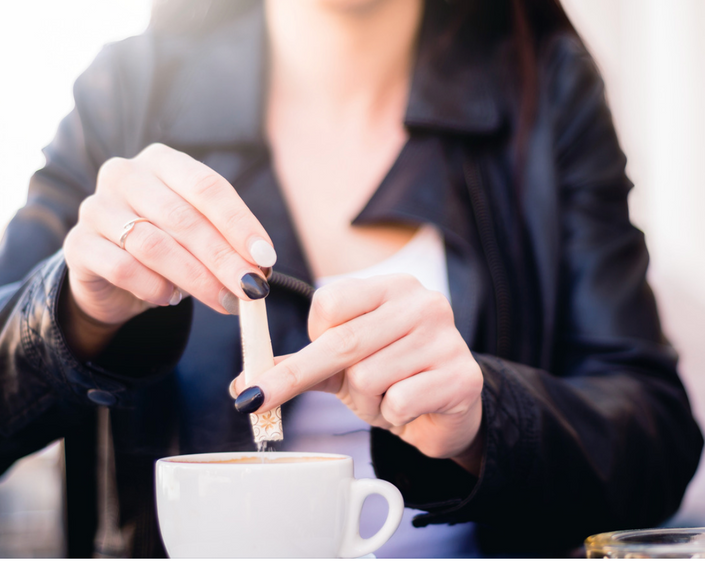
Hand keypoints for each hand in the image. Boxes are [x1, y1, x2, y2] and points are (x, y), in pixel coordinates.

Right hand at [61, 143, 275, 357]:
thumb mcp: (199, 236)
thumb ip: (226, 243)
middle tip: (251, 289)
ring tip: (223, 301)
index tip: (265, 258)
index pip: (207, 186)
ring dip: (196, 279)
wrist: (110, 275)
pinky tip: (172, 299)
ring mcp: (96, 207)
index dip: (240, 224)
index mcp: (162, 161)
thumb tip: (260, 268)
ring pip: (154, 245)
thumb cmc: (166, 245)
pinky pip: (123, 268)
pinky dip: (154, 287)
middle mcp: (125, 175)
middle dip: (223, 258)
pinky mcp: (78, 244)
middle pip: (183, 217)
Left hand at [232, 274, 485, 473]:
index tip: (311, 359)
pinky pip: (398, 402)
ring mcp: (446, 338)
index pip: (331, 302)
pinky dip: (393, 415)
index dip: (312, 335)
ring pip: (368, 378)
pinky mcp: (462, 376)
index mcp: (393, 287)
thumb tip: (242, 383)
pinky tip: (410, 408)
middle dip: (297, 376)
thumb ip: (299, 366)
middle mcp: (423, 303)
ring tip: (386, 399)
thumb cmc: (393, 379)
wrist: (448, 411)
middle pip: (342, 341)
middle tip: (256, 401)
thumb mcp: (343, 367)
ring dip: (365, 403)